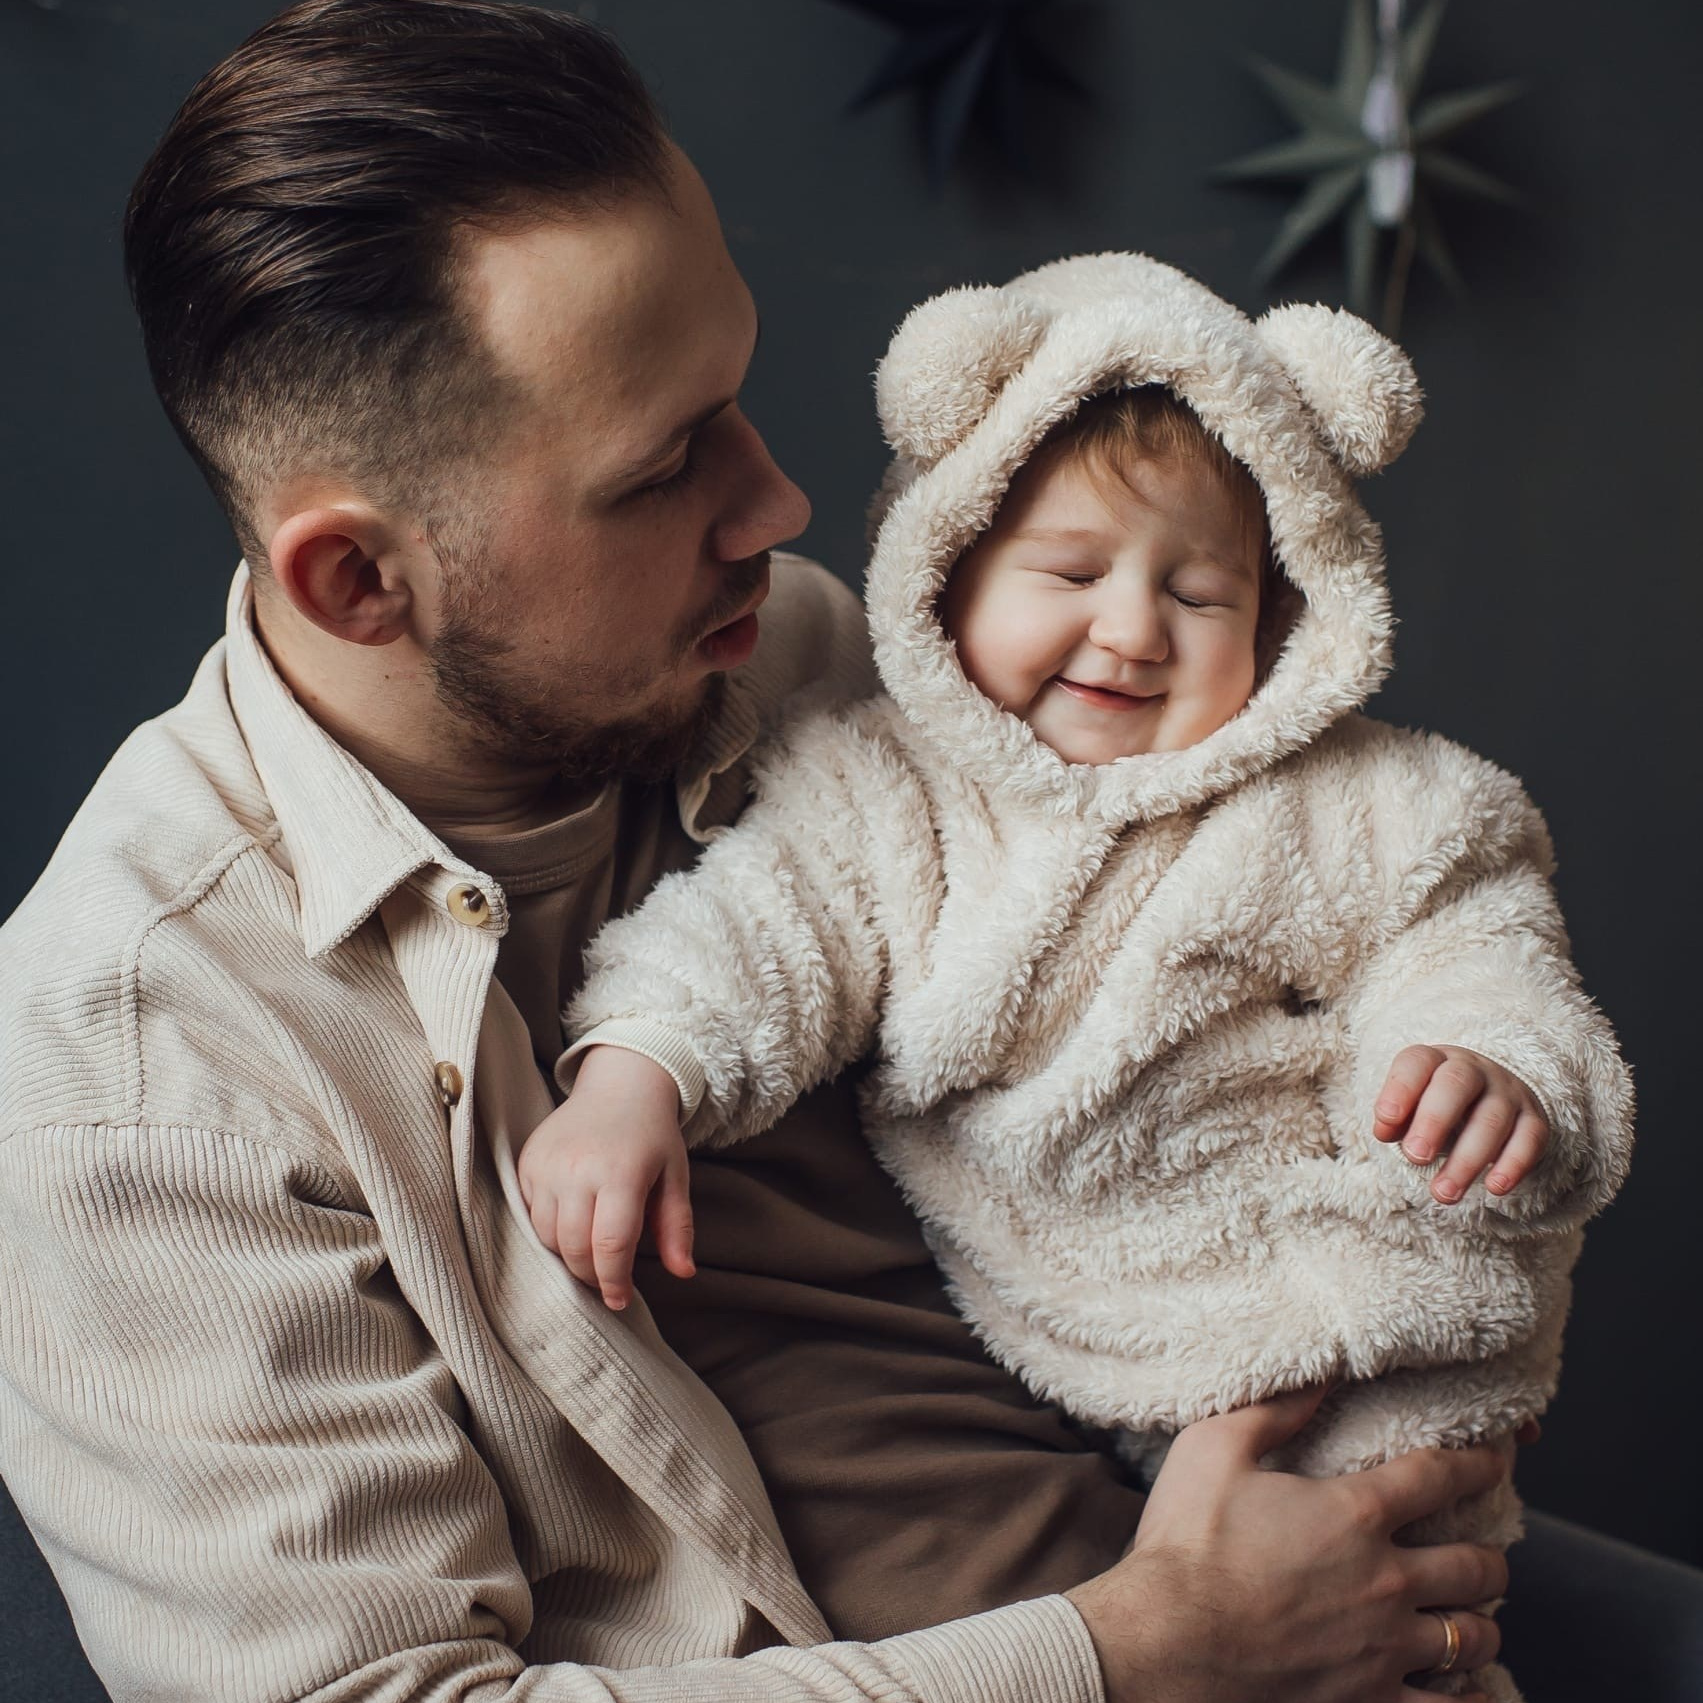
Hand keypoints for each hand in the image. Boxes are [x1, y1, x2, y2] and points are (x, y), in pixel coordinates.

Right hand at [517, 1047, 693, 1309]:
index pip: (611, 1246)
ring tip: (592, 1252)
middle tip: (608, 1279)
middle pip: (575, 1248)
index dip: (615, 1282)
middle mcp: (578, 1169)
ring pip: (547, 1237)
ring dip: (568, 1255)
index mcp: (621, 1173)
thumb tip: (685, 1273)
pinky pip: (530, 1215)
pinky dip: (549, 1230)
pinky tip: (572, 1223)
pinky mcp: (527, 1162)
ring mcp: (547, 1165)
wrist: (619, 1085)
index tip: (621, 1300)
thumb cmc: (652, 1135)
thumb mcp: (675, 1176)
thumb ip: (677, 1227)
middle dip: (591, 1275)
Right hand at [1066, 1388, 1509, 1702]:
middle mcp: (1388, 1581)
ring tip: (1469, 1614)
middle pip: (1478, 1565)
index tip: (1500, 1454)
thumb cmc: (1185, 1544)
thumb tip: (1323, 1373)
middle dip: (1489, 1552)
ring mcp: (1384, 1648)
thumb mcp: (1213, 1448)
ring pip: (1472, 1635)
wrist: (1163, 1645)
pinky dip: (1471, 1696)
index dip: (1483, 1459)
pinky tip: (1471, 1689)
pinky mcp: (1370, 1700)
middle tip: (1482, 1548)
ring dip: (1478, 1620)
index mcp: (1356, 1514)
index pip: (1444, 1476)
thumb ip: (1274, 1408)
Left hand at [1372, 1044, 1550, 1204]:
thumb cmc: (1435, 1105)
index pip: (1418, 1062)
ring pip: (1492, 1119)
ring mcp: (1507, 1093)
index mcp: (1435, 1061)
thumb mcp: (1410, 1106)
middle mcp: (1473, 1070)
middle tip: (1415, 1156)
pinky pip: (1529, 1138)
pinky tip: (1495, 1187)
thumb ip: (1394, 1118)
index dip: (1400, 1088)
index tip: (1386, 1118)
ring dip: (1466, 1160)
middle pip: (1456, 1085)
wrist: (1487, 1094)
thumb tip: (1384, 1130)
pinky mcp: (1533, 1119)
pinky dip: (1513, 1164)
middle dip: (1434, 1121)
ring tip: (1443, 1193)